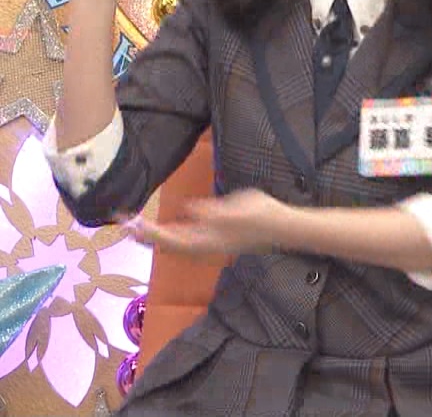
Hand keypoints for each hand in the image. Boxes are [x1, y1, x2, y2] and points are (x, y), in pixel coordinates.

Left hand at [131, 189, 292, 256]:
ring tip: (139, 228)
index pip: (169, 238)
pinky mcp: (215, 240)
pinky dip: (170, 235)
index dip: (148, 232)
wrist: (282, 228)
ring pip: (174, 245)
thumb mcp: (237, 210)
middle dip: (146, 236)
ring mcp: (210, 245)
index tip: (129, 222)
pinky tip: (170, 228)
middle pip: (167, 245)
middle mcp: (204, 246)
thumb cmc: (261, 216)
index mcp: (207, 240)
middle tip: (125, 223)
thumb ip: (212, 212)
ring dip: (156, 237)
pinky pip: (184, 241)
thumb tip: (190, 210)